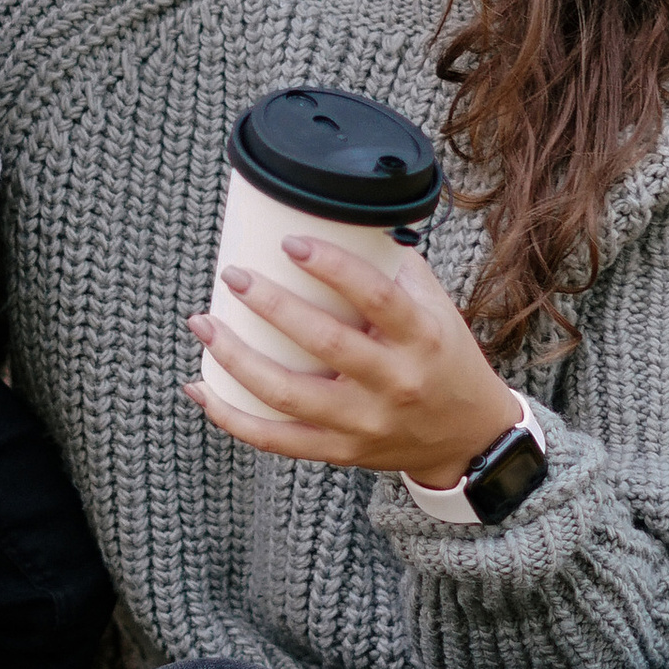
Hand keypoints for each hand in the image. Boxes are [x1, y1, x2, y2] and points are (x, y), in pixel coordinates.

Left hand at [185, 236, 519, 482]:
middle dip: (270, 306)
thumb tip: (341, 216)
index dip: (332, 267)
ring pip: (287, 396)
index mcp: (422, 337)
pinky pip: (276, 440)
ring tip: (203, 323)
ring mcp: (365, 422)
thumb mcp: (437, 308)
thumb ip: (394, 267)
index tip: (289, 242)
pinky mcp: (340, 451)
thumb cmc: (445, 358)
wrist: (467, 437)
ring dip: (236, 359)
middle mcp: (394, 382)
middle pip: (324, 343)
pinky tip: (200, 387)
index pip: (376, 297)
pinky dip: (231, 416)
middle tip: (232, 275)